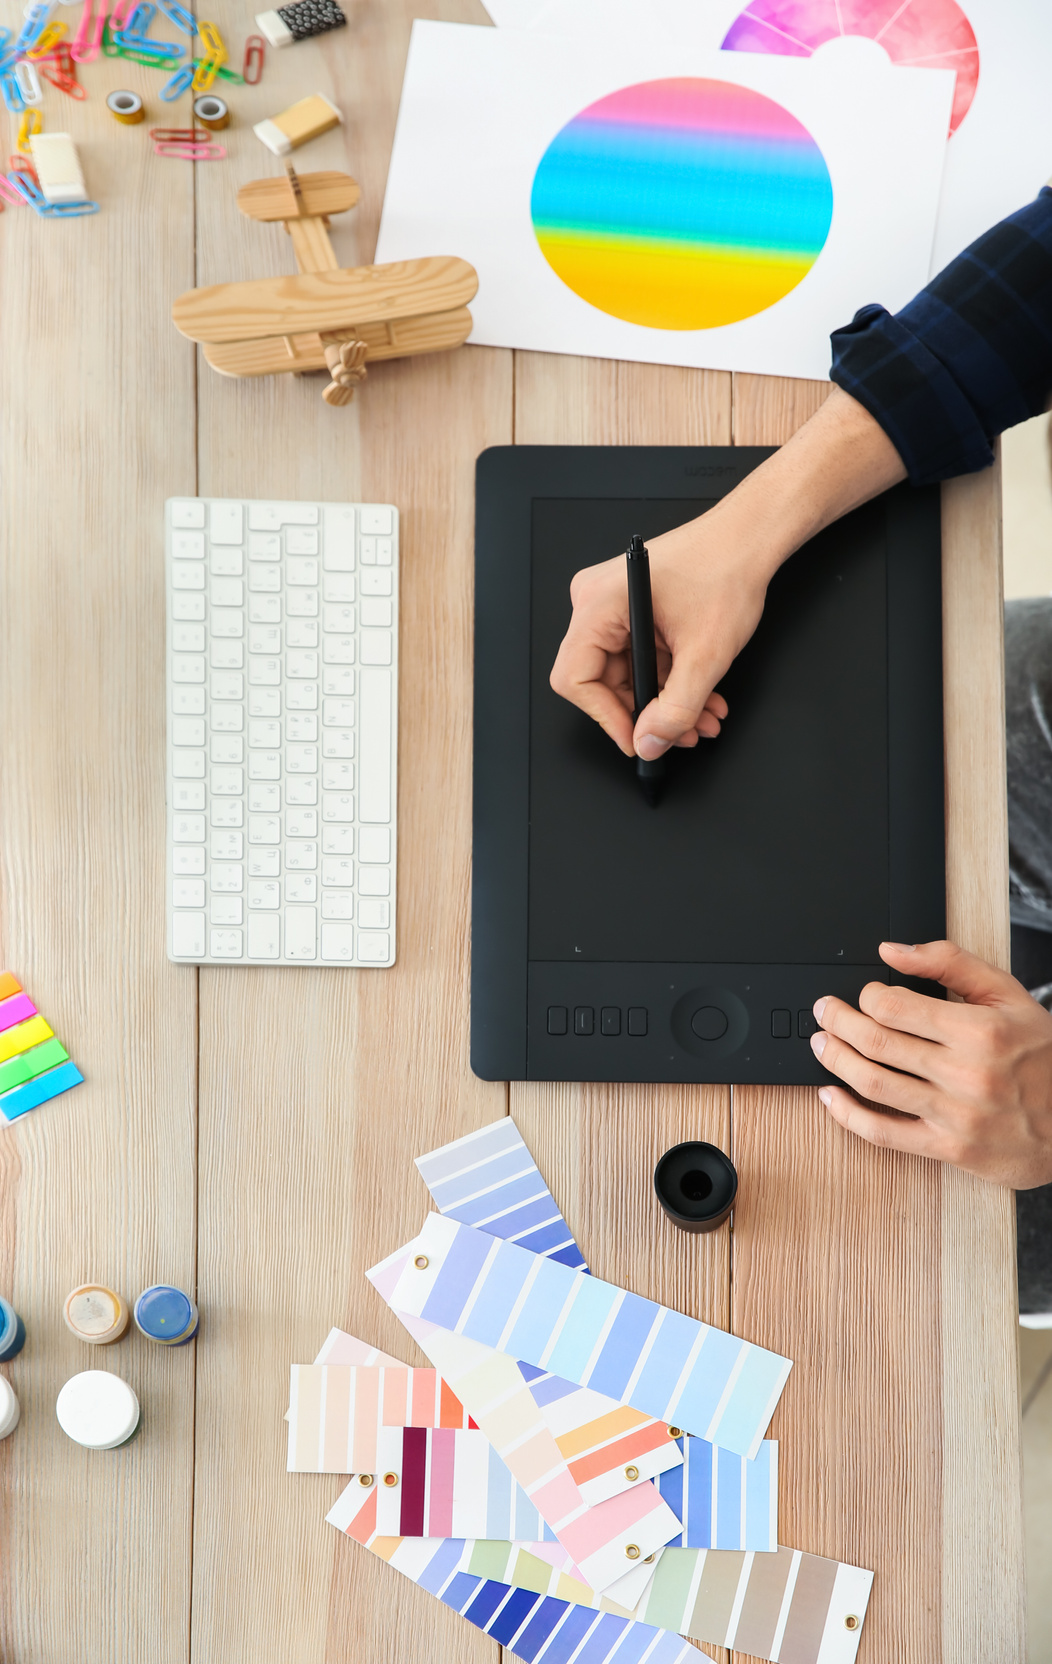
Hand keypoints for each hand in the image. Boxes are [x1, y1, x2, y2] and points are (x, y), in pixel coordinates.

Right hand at [548, 388, 905, 759]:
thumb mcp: (705, 654)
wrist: (749, 538)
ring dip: (665, 703)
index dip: (606, 717)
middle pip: (601, 681)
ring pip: (627, 675)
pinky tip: (700, 697)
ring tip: (702, 718)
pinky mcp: (632, 611)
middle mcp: (596, 603)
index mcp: (598, 604)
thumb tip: (650, 742)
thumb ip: (676, 709)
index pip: (575, 679)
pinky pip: (640, 659)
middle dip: (646, 714)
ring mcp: (613, 606)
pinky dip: (669, 682)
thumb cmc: (725, 569)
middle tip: (680, 734)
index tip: (637, 739)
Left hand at [812, 939, 1051, 1186]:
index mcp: (979, 1031)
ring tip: (822, 1044)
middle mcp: (965, 1073)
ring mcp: (955, 1115)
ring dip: (835, 1060)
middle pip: (876, 1042)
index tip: (864, 993)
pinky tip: (830, 1097)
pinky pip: (884, 1133)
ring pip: (873, 1083)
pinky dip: (847, 1115)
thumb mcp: (1008, 995)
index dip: (867, 996)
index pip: (895, 1006)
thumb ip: (949, 963)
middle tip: (824, 1011)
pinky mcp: (949, 1149)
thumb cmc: (1043, 1056)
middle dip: (838, 1021)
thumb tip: (892, 951)